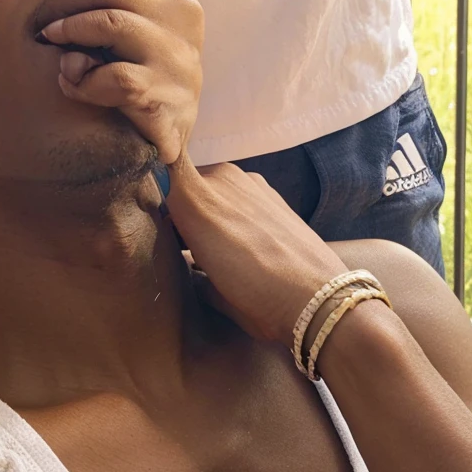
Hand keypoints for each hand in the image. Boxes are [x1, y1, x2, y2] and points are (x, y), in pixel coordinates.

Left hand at [36, 0, 202, 164]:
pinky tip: (75, 86)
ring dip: (70, 37)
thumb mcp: (140, 26)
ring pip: (109, 25)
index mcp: (174, 0)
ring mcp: (178, 63)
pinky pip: (114, 79)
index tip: (44, 12)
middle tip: (41, 31)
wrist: (173, 134)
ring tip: (60, 59)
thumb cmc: (145, 73)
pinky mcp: (168, 101)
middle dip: (60, 6)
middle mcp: (182, 25)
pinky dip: (83, 81)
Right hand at [165, 160, 347, 345]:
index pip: (160, 172)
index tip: (156, 221)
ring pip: (213, 186)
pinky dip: (234, 208)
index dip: (152, 191)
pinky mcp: (271, 190)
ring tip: (218, 245)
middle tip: (184, 243)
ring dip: (209, 208)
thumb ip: (186, 259)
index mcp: (194, 201)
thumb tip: (180, 247)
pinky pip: (238, 191)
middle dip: (181, 208)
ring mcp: (249, 180)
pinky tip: (245, 239)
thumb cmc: (257, 299)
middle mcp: (220, 178)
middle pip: (185, 183)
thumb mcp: (210, 288)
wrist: (319, 297)